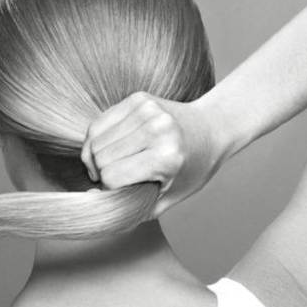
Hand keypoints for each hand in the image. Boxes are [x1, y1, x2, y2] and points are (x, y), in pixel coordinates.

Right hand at [80, 92, 224, 217]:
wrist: (212, 129)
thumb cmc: (192, 168)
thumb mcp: (170, 198)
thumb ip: (133, 207)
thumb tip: (93, 198)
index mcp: (166, 156)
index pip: (112, 177)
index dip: (111, 189)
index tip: (121, 190)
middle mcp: (156, 129)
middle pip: (100, 157)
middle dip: (100, 173)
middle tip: (113, 179)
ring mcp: (146, 110)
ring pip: (95, 140)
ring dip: (94, 157)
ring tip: (107, 165)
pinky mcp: (137, 99)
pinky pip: (99, 123)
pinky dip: (96, 140)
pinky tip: (108, 149)